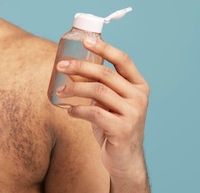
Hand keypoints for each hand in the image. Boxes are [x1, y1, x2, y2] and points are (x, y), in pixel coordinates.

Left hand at [55, 38, 149, 186]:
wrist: (125, 159)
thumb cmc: (113, 126)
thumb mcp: (110, 102)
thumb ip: (99, 85)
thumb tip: (71, 66)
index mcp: (138, 85)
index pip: (122, 59)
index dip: (103, 47)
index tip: (84, 40)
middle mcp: (139, 96)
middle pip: (105, 73)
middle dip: (79, 67)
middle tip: (60, 66)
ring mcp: (133, 113)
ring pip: (97, 91)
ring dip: (74, 88)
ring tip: (60, 91)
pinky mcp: (122, 129)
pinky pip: (94, 112)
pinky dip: (77, 109)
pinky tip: (68, 111)